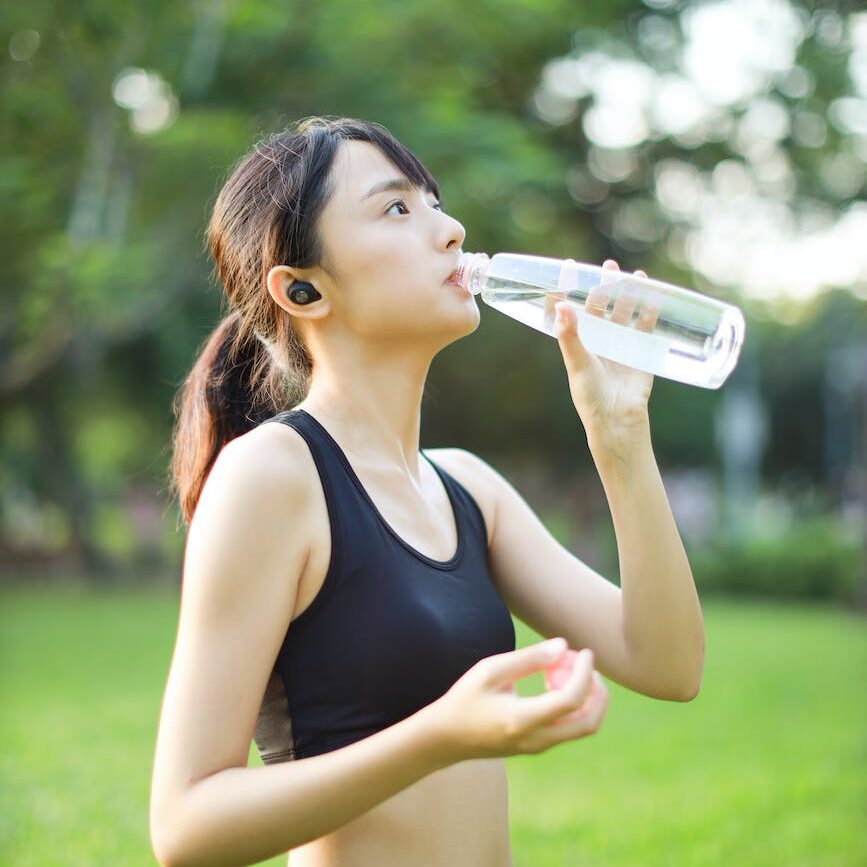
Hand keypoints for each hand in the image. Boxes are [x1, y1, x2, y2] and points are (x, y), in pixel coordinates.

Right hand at [427, 639, 608, 761]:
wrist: (446, 738)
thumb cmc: (465, 699)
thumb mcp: (490, 671)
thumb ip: (528, 659)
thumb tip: (563, 645)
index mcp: (523, 719)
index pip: (571, 699)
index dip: (584, 673)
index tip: (584, 651)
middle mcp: (536, 739)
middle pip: (589, 722)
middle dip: (598, 692)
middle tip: (589, 665)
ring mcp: (538, 747)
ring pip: (582, 728)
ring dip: (588, 699)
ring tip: (569, 670)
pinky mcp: (537, 746)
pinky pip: (568, 728)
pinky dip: (574, 706)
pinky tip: (554, 683)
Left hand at [552, 259, 657, 446]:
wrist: (618, 421)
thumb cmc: (591, 397)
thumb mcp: (577, 364)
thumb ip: (569, 336)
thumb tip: (561, 305)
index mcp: (578, 341)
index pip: (571, 308)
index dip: (568, 288)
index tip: (569, 266)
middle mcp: (598, 339)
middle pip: (601, 305)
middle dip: (605, 284)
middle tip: (609, 266)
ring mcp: (620, 344)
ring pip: (625, 311)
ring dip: (630, 293)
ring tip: (635, 275)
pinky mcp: (640, 352)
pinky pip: (646, 326)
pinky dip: (651, 310)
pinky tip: (655, 295)